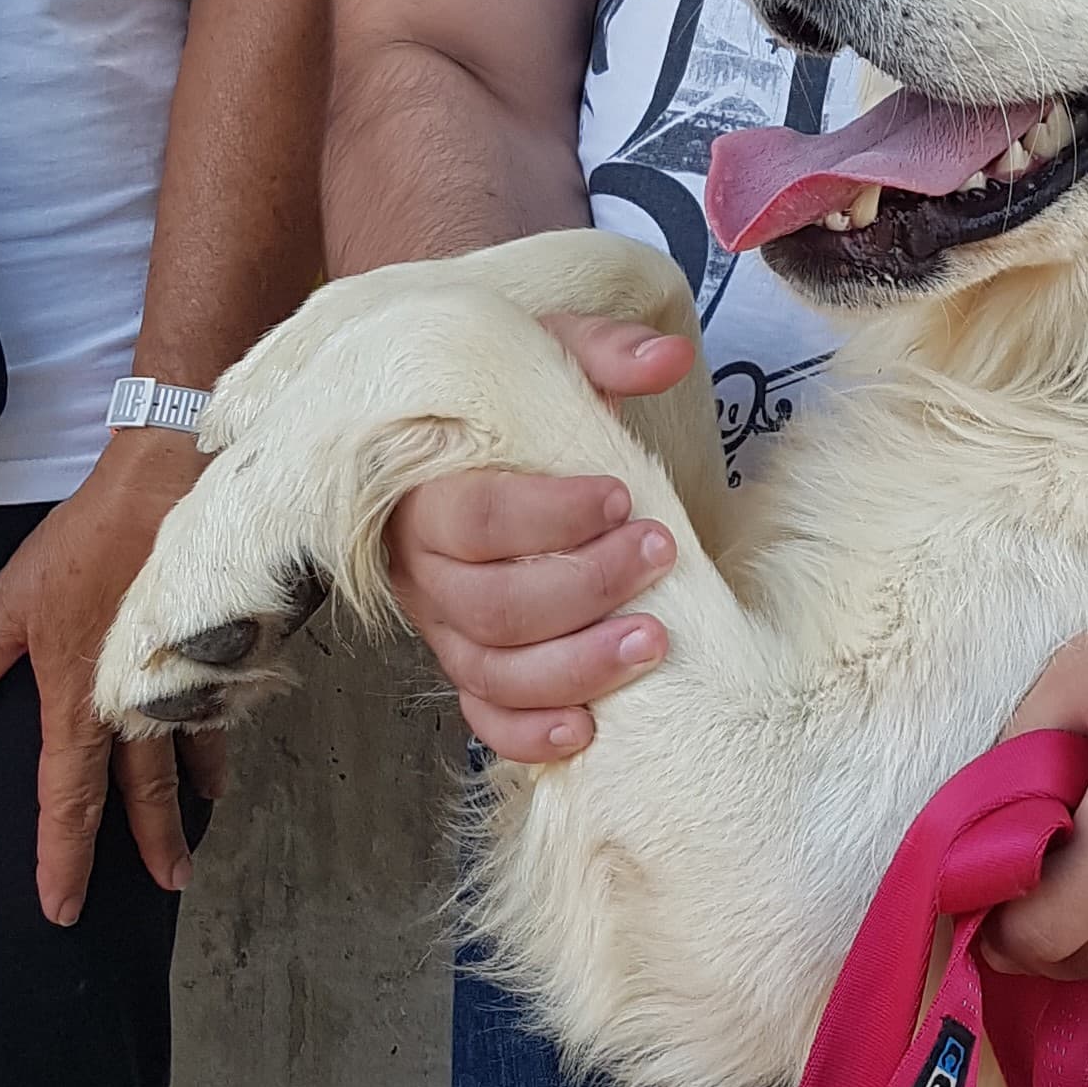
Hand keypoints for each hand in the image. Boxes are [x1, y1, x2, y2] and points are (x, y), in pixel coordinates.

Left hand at [0, 433, 220, 927]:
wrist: (181, 480)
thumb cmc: (96, 538)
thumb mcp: (12, 601)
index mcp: (84, 704)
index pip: (69, 802)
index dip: (62, 858)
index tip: (63, 907)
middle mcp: (141, 706)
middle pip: (146, 793)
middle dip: (154, 843)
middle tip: (170, 883)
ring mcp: (191, 679)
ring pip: (193, 750)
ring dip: (194, 791)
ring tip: (201, 818)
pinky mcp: (225, 648)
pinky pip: (223, 706)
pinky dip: (221, 731)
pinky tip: (224, 734)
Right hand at [385, 311, 695, 762]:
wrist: (461, 436)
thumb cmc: (505, 403)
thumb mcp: (541, 355)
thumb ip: (599, 351)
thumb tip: (665, 357)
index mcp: (424, 491)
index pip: (474, 517)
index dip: (548, 516)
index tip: (620, 497)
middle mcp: (422, 568)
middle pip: (489, 604)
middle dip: (583, 588)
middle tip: (658, 554)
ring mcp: (441, 625)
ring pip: (491, 669)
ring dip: (575, 667)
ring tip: (655, 642)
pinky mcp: (466, 665)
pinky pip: (484, 716)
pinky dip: (528, 734)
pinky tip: (586, 729)